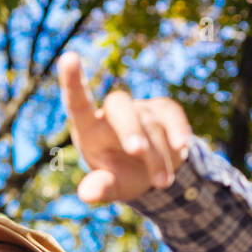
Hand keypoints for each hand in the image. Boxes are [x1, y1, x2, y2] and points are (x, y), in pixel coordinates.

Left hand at [58, 51, 193, 203]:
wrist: (152, 174)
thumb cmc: (120, 177)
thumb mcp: (110, 186)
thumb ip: (100, 188)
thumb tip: (88, 194)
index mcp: (89, 128)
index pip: (78, 102)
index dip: (73, 81)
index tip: (68, 57)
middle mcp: (112, 113)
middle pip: (119, 107)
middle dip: (129, 128)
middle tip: (136, 151)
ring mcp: (140, 108)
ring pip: (149, 124)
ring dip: (157, 156)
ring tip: (161, 183)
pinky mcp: (164, 110)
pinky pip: (172, 117)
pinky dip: (178, 131)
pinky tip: (182, 148)